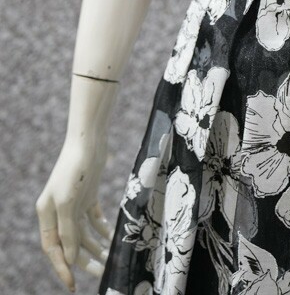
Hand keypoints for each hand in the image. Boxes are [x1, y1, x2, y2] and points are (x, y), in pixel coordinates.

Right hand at [36, 133, 111, 290]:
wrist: (89, 139)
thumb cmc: (75, 167)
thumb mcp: (69, 202)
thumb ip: (68, 231)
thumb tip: (70, 258)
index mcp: (46, 213)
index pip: (52, 248)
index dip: (62, 267)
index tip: (72, 284)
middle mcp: (58, 210)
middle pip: (69, 243)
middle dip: (83, 260)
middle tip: (100, 274)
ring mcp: (74, 202)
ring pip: (83, 233)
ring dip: (95, 247)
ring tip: (109, 260)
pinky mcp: (89, 194)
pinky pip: (94, 219)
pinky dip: (102, 229)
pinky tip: (112, 238)